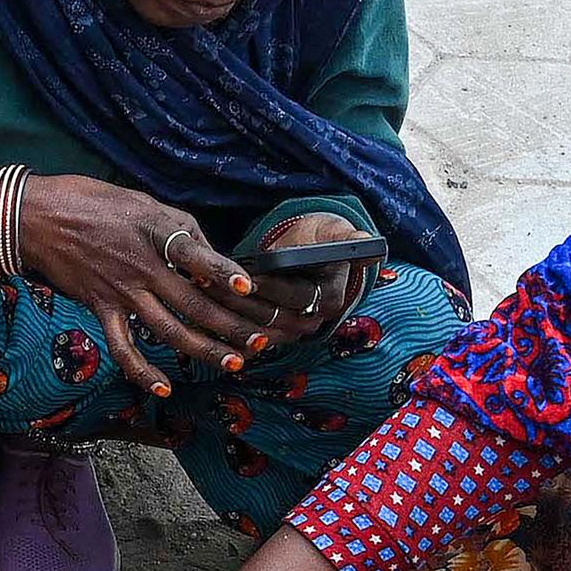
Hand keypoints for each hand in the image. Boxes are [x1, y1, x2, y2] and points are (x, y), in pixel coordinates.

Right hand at [15, 174, 264, 396]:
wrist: (39, 217)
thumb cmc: (94, 202)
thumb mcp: (145, 202)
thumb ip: (181, 230)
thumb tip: (210, 258)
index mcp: (155, 234)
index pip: (194, 255)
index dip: (222, 272)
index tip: (248, 287)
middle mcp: (142, 268)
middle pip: (193, 303)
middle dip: (231, 326)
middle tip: (260, 341)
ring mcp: (122, 292)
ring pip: (168, 330)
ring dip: (203, 350)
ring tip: (232, 362)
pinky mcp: (101, 308)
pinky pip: (123, 348)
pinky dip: (142, 371)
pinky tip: (163, 387)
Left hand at [220, 212, 376, 344]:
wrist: (315, 256)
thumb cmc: (322, 240)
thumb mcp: (337, 233)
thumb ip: (349, 237)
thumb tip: (367, 240)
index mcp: (331, 297)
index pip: (295, 295)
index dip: (268, 286)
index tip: (243, 275)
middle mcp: (312, 319)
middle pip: (271, 316)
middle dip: (238, 301)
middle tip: (210, 282)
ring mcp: (291, 331)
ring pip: (255, 329)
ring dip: (226, 312)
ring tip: (203, 289)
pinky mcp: (273, 334)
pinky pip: (248, 337)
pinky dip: (227, 326)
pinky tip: (205, 308)